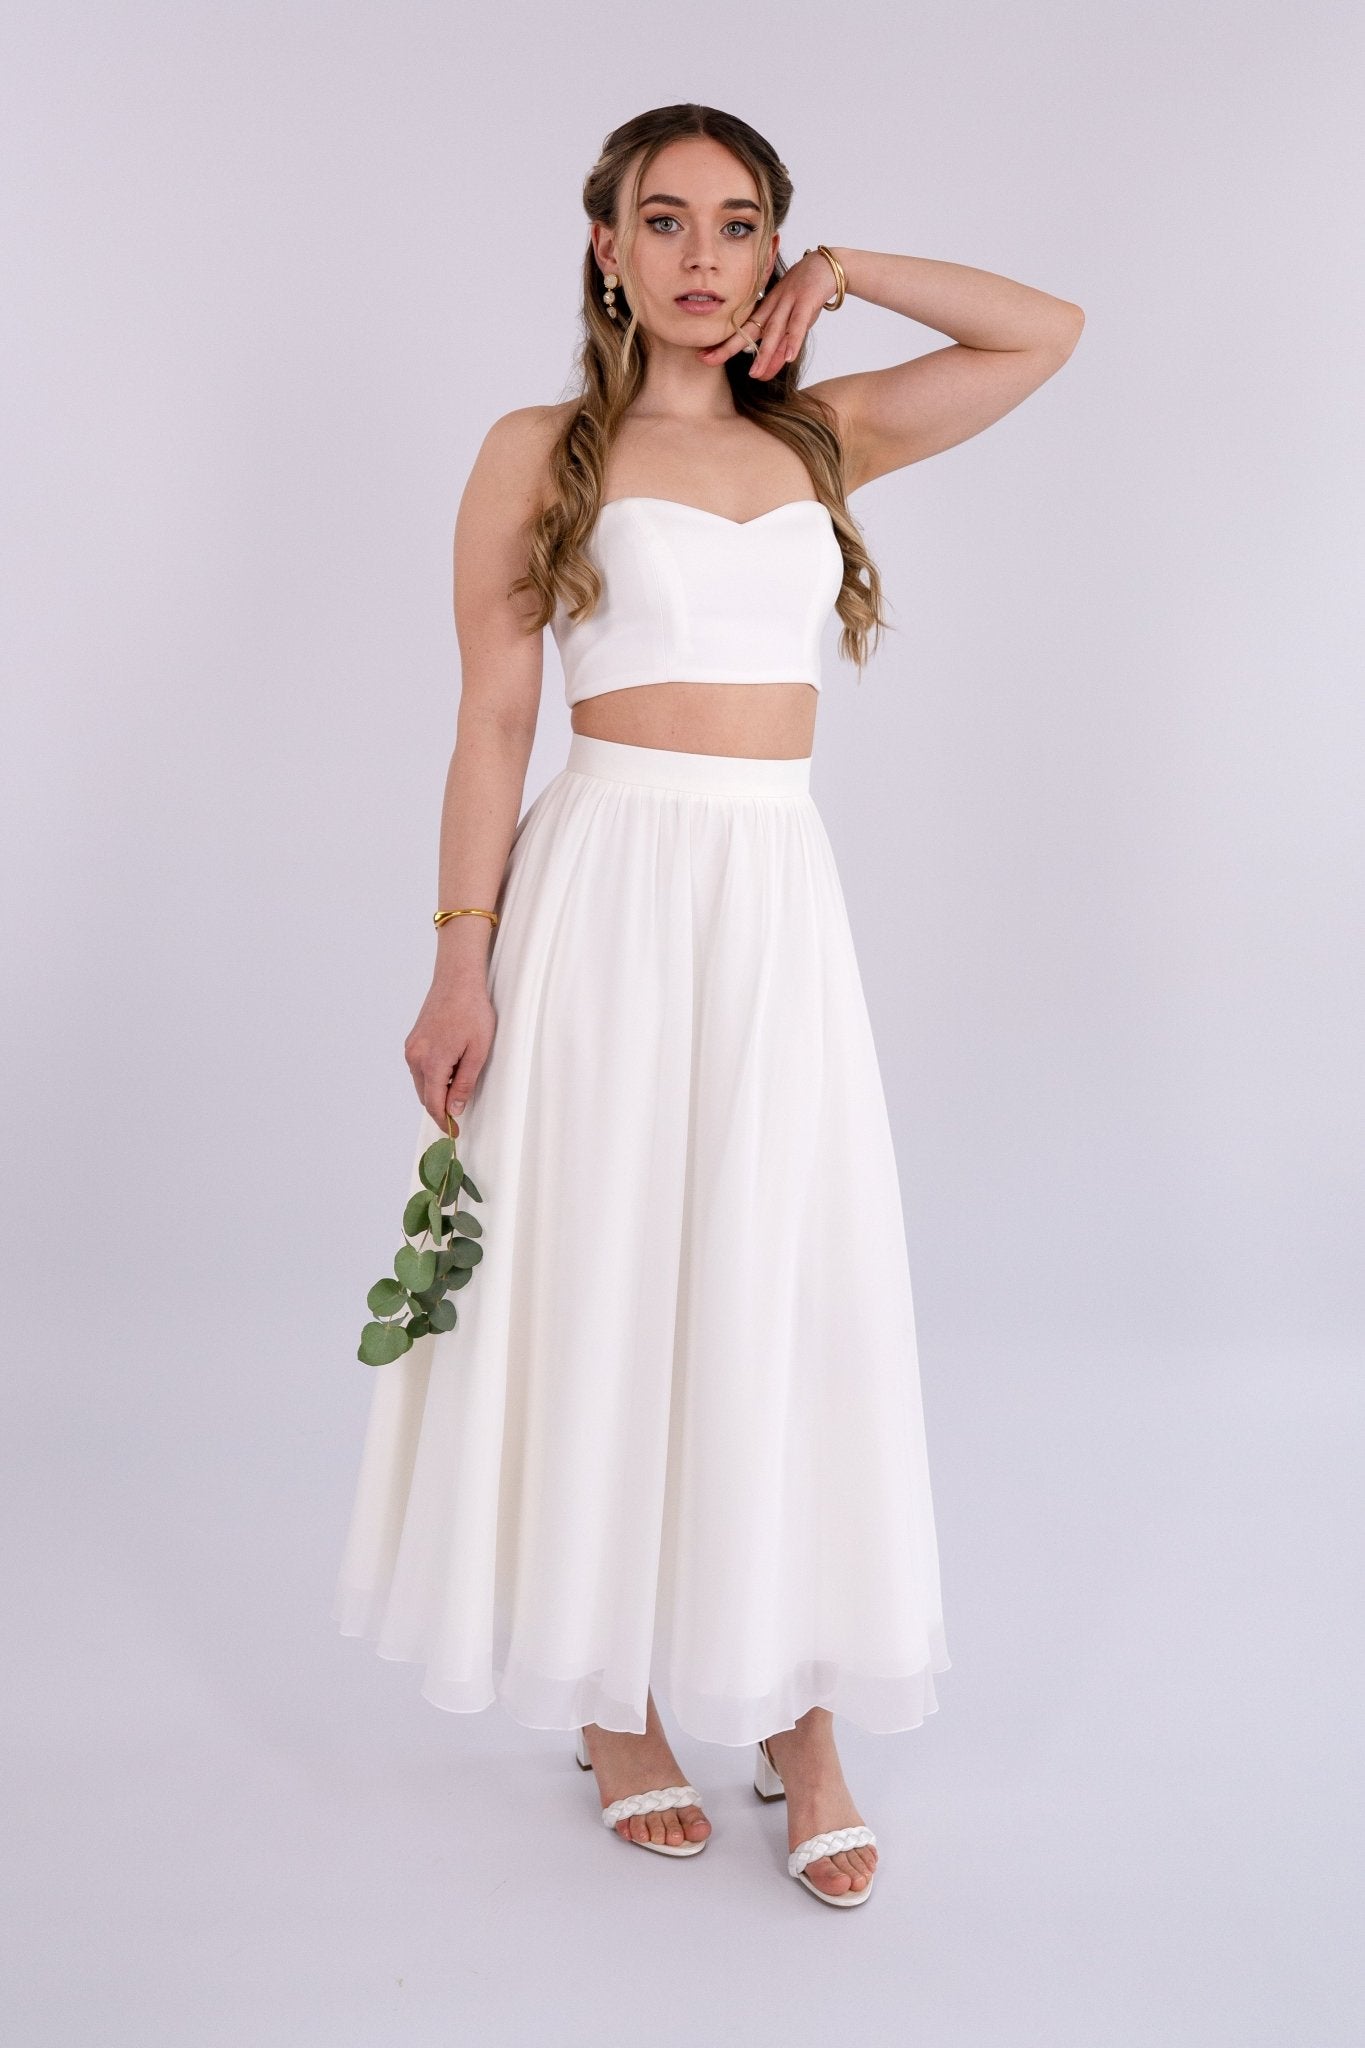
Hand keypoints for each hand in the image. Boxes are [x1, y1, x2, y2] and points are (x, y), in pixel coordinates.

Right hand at [405, 976, 495, 1126]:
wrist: (457, 980)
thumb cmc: (473, 1012)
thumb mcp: (478, 1052)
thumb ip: (464, 1083)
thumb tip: (454, 1110)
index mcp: (432, 1062)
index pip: (434, 1104)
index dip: (444, 1122)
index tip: (454, 1133)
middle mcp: (415, 1057)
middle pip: (425, 1096)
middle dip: (440, 1108)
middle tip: (459, 1115)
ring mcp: (411, 1048)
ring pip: (421, 1083)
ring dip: (436, 1091)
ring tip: (458, 1088)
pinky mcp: (412, 1041)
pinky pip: (419, 1068)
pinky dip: (431, 1077)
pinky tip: (449, 1070)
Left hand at [697, 251, 835, 380]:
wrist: (827, 265)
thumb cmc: (806, 294)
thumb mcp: (790, 321)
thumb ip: (779, 346)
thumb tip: (764, 372)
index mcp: (766, 310)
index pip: (742, 331)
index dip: (724, 344)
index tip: (704, 357)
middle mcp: (774, 306)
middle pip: (750, 330)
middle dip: (728, 346)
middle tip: (707, 360)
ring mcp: (789, 302)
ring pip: (775, 330)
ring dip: (765, 352)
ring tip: (754, 374)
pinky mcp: (807, 300)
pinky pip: (800, 323)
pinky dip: (795, 340)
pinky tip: (789, 358)